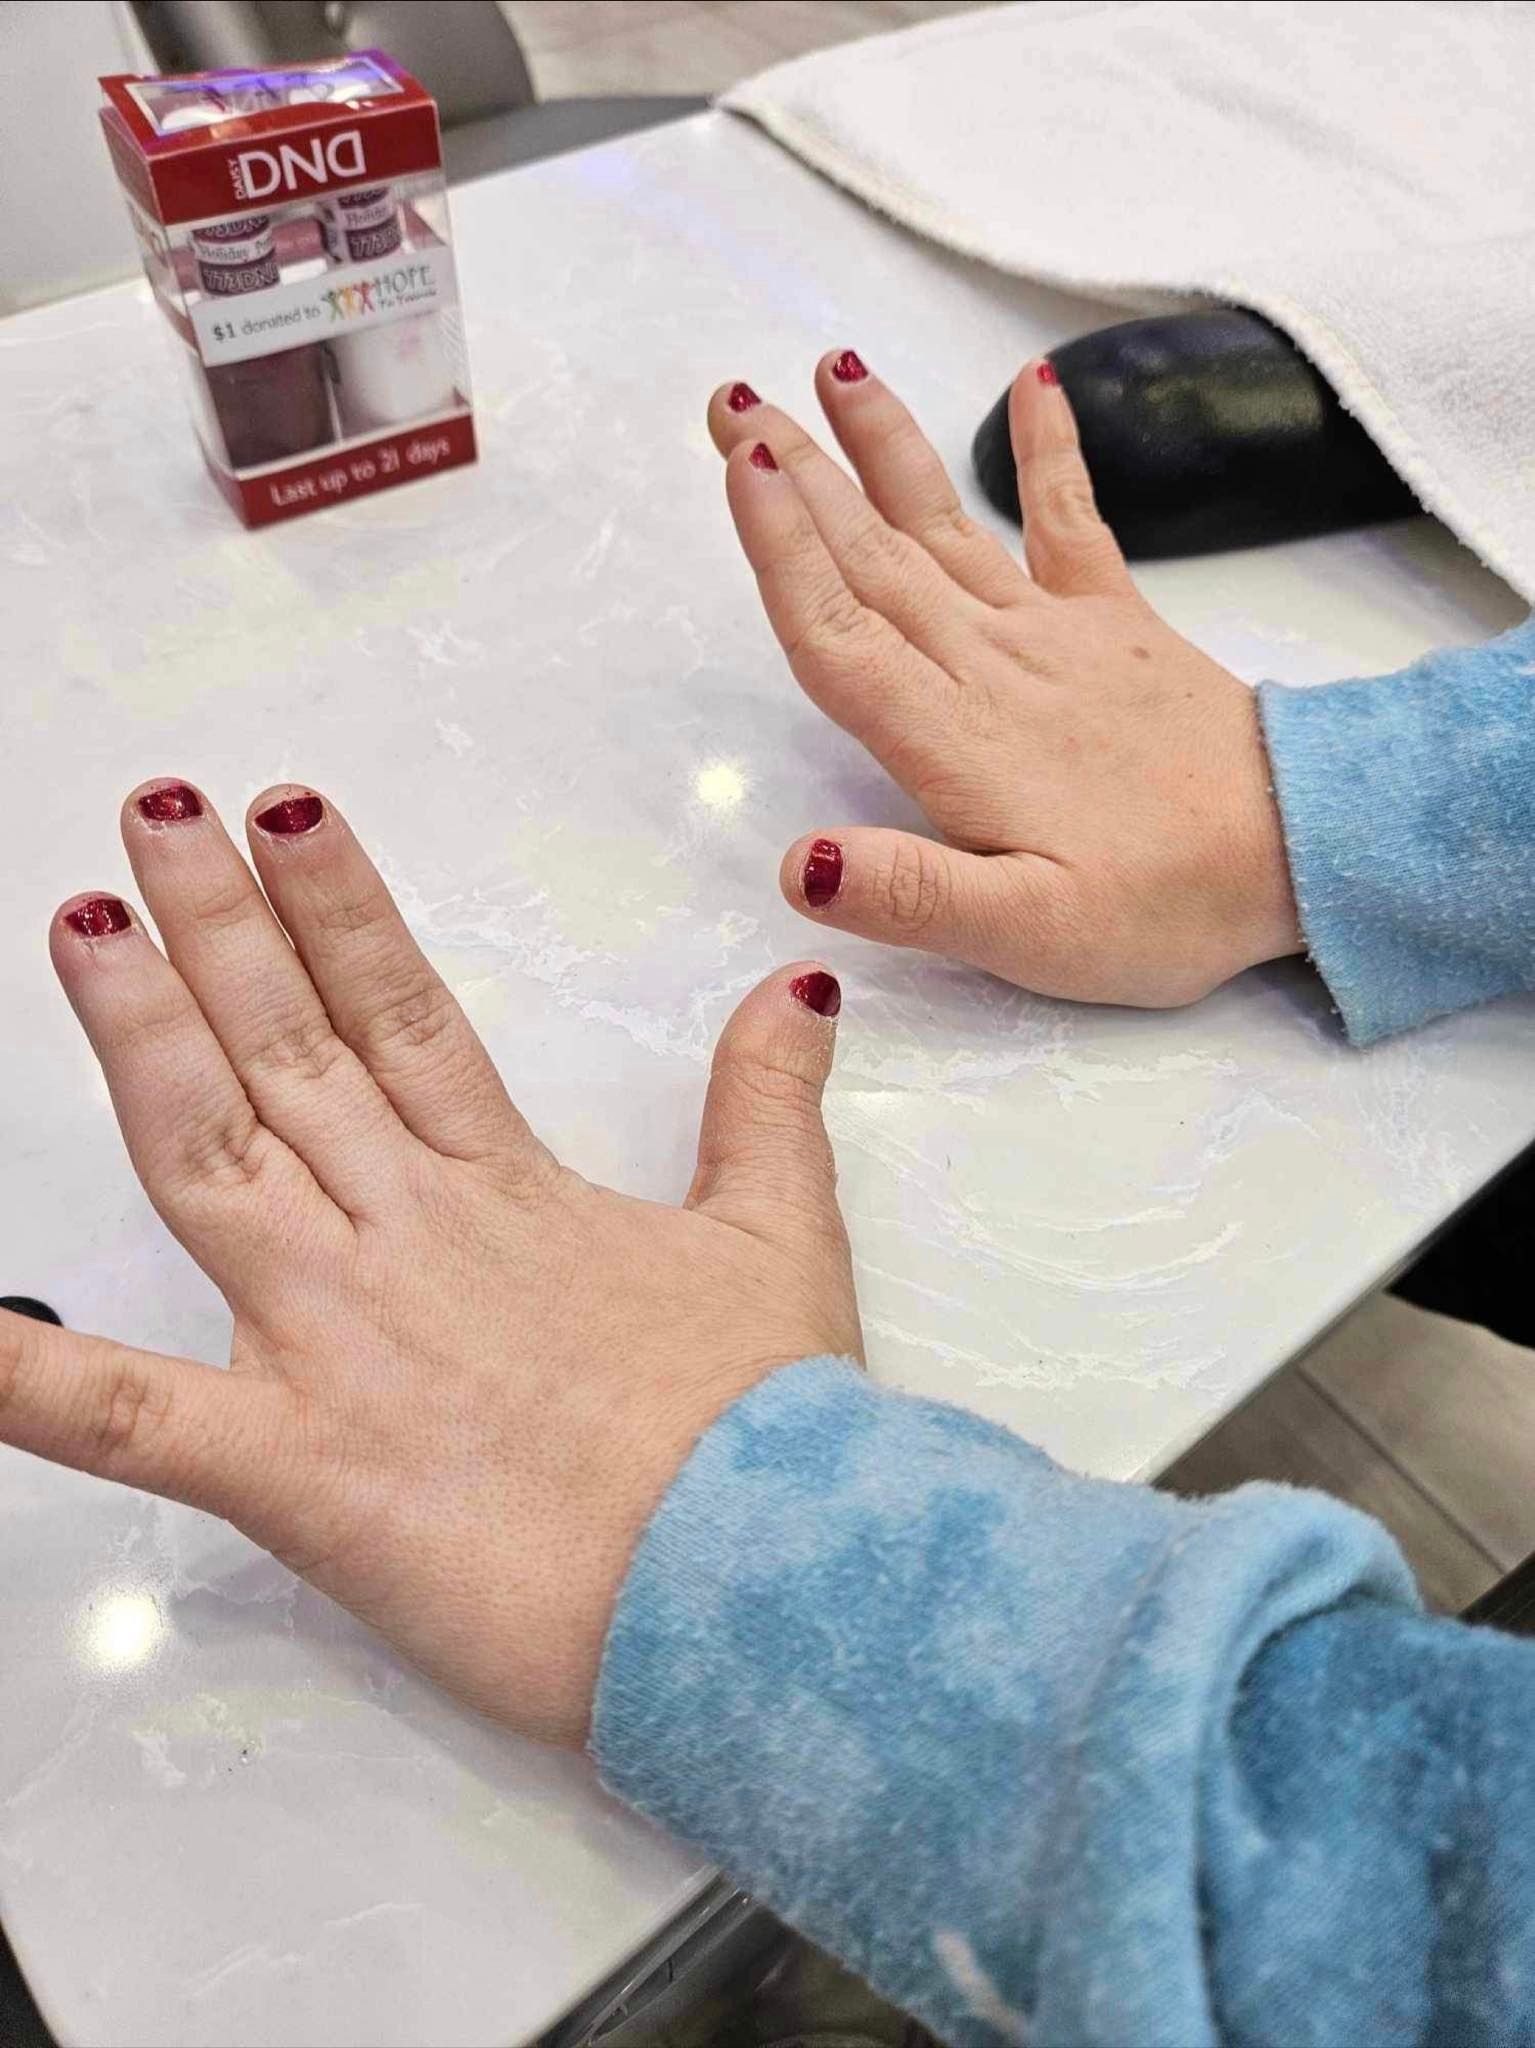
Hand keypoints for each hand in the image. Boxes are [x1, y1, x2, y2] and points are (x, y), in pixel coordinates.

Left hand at [1, 784, 858, 1746]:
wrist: (763, 1584)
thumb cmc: (766, 1435)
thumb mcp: (779, 1242)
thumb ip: (763, 1103)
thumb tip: (793, 986)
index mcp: (508, 1192)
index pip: (402, 1012)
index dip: (337, 907)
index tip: (285, 812)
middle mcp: (407, 1238)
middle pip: (289, 1050)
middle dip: (216, 926)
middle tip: (154, 812)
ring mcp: (341, 1342)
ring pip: (210, 1159)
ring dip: (138, 1037)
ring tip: (83, 922)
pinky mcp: (297, 1468)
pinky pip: (135, 1419)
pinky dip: (28, 1379)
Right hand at [710, 357, 1301, 1006]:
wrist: (1306, 853)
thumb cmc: (1165, 905)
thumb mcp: (1031, 935)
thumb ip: (913, 893)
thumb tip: (801, 863)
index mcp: (952, 739)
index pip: (839, 633)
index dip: (780, 550)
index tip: (741, 464)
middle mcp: (991, 665)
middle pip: (871, 559)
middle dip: (797, 476)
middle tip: (733, 401)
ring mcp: (1054, 634)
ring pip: (944, 526)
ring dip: (882, 447)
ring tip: (832, 368)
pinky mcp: (1116, 625)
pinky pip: (1071, 520)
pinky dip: (1052, 449)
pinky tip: (1032, 381)